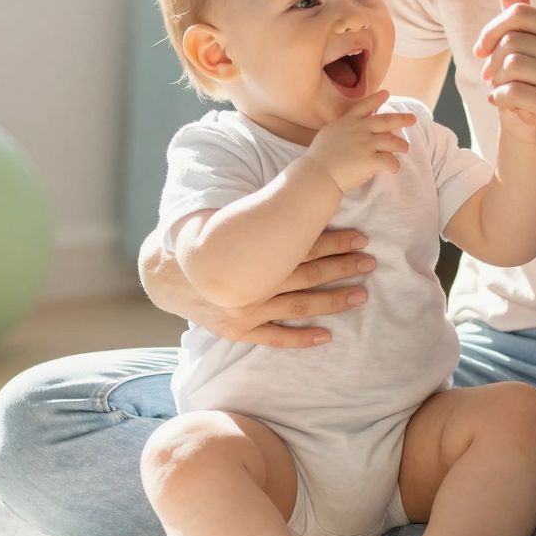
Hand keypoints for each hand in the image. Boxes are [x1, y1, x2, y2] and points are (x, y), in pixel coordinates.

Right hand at [157, 229, 376, 346]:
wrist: (165, 274)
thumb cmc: (206, 243)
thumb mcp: (233, 223)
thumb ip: (265, 217)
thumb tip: (302, 197)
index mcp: (254, 254)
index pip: (303, 246)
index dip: (335, 241)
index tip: (361, 237)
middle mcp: (253, 283)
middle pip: (308, 275)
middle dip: (342, 267)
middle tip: (370, 262)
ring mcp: (246, 309)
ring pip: (298, 305)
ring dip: (332, 301)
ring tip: (361, 296)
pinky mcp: (238, 329)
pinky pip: (274, 337)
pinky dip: (301, 338)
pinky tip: (327, 336)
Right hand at [302, 90, 415, 191]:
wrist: (317, 174)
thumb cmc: (319, 158)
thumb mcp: (328, 134)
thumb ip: (342, 128)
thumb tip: (351, 127)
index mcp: (347, 122)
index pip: (364, 106)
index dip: (376, 99)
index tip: (386, 93)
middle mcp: (359, 129)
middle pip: (386, 120)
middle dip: (402, 118)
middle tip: (413, 118)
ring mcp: (366, 144)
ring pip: (393, 141)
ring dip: (402, 145)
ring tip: (405, 148)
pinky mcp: (371, 160)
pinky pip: (391, 161)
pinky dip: (394, 166)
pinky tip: (394, 169)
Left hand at [474, 0, 535, 173]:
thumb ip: (522, 10)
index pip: (519, 14)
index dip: (492, 30)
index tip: (482, 49)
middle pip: (512, 41)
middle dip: (490, 60)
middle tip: (490, 77)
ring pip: (511, 66)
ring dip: (495, 81)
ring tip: (499, 90)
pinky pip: (514, 92)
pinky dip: (500, 99)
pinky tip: (502, 105)